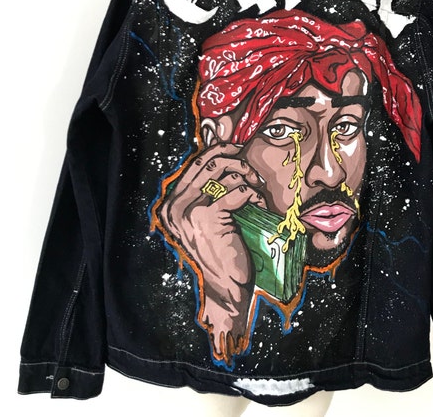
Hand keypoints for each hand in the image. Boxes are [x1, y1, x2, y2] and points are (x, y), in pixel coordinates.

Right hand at [158, 143, 265, 365]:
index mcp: (173, 204)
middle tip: (252, 172)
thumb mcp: (208, 219)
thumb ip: (209, 192)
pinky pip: (238, 191)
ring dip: (248, 181)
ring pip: (226, 175)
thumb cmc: (222, 251)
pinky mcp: (209, 217)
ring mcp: (190, 211)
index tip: (237, 148)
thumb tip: (226, 157)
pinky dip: (253, 195)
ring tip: (256, 195)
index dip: (218, 149)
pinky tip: (259, 206)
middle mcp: (176, 205)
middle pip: (210, 162)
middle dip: (236, 160)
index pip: (196, 163)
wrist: (226, 286)